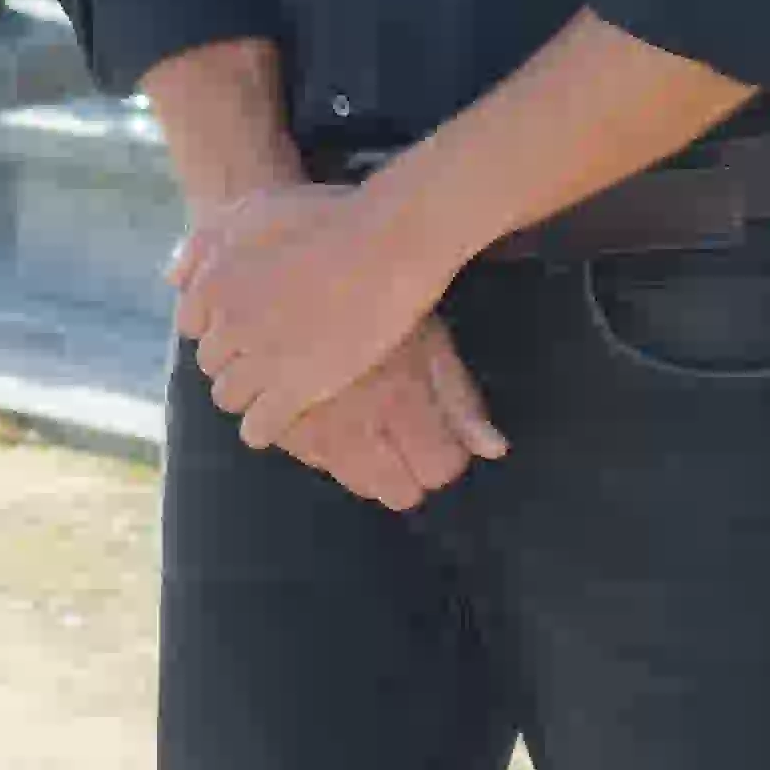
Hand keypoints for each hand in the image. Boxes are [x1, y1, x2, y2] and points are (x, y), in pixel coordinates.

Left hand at [173, 173, 450, 437]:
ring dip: (247, 393)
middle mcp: (228, 324)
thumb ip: (207, 243)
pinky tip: (283, 413)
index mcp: (213, 282)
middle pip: (211, 360)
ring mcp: (260, 359)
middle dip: (235, 357)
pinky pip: (258, 428)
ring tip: (276, 384)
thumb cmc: (329, 219)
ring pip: (227, 396)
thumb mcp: (254, 210)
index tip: (248, 322)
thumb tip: (172, 278)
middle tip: (270, 351)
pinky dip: (264, 427)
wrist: (388, 244)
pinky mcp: (295, 389)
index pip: (191, 323)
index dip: (220, 324)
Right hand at [260, 321, 506, 512]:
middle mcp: (353, 427)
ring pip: (357, 485)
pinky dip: (328, 447)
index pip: (441, 468)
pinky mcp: (276, 428)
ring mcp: (311, 432)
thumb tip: (494, 450)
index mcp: (399, 401)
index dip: (447, 450)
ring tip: (369, 413)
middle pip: (399, 493)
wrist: (293, 276)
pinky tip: (333, 408)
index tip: (441, 429)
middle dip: (411, 467)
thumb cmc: (373, 299)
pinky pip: (316, 464)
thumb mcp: (429, 337)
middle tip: (406, 427)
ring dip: (372, 462)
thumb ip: (461, 399)